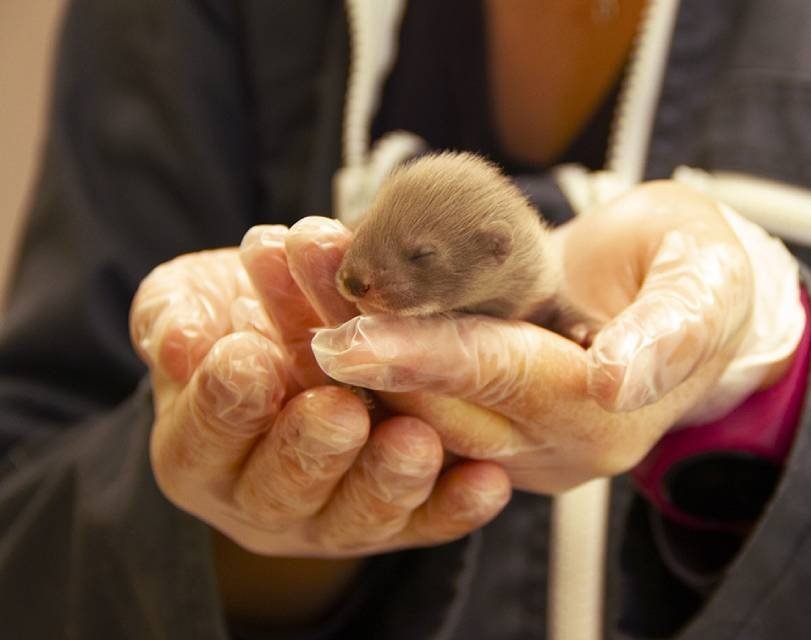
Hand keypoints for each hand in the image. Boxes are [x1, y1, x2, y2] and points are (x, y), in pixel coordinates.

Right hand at [129, 218, 510, 561]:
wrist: (319, 323)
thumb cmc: (245, 310)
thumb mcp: (196, 298)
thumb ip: (174, 313)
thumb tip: (180, 341)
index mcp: (201, 448)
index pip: (202, 437)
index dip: (222, 402)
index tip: (248, 356)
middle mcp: (261, 496)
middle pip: (279, 490)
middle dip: (308, 448)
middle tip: (337, 407)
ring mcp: (332, 517)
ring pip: (356, 517)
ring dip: (386, 480)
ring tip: (415, 440)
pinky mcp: (400, 521)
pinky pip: (429, 524)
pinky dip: (458, 507)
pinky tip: (489, 480)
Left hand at [313, 181, 755, 492]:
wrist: (686, 294)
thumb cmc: (704, 274)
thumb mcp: (706, 283)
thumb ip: (670, 328)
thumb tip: (613, 378)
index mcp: (602, 417)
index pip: (498, 379)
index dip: (419, 356)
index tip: (338, 338)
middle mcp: (546, 445)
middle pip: (429, 392)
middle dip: (351, 326)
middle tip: (285, 253)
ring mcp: (506, 437)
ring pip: (401, 389)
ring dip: (332, 320)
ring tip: (280, 248)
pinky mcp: (478, 414)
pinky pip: (404, 379)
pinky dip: (352, 326)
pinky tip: (303, 271)